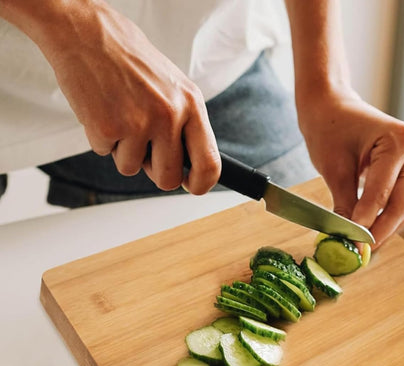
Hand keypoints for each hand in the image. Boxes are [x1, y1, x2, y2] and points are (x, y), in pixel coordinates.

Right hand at [33, 0, 220, 192]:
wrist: (87, 33)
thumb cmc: (131, 61)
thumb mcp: (173, 88)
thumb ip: (185, 125)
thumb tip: (190, 167)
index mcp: (191, 104)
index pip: (209, 162)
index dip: (202, 183)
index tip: (192, 186)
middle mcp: (168, 115)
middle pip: (168, 178)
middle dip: (155, 172)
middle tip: (144, 150)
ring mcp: (138, 122)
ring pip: (132, 169)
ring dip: (124, 151)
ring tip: (120, 116)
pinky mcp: (107, 127)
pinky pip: (106, 154)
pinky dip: (102, 139)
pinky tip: (103, 110)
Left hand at [297, 88, 403, 248]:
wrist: (330, 105)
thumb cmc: (328, 128)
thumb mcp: (333, 169)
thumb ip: (345, 205)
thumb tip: (348, 239)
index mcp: (398, 140)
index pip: (382, 194)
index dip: (366, 223)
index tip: (353, 245)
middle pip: (402, 204)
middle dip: (380, 231)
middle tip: (360, 253)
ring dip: (384, 228)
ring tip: (362, 247)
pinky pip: (400, 199)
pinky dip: (385, 217)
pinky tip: (368, 232)